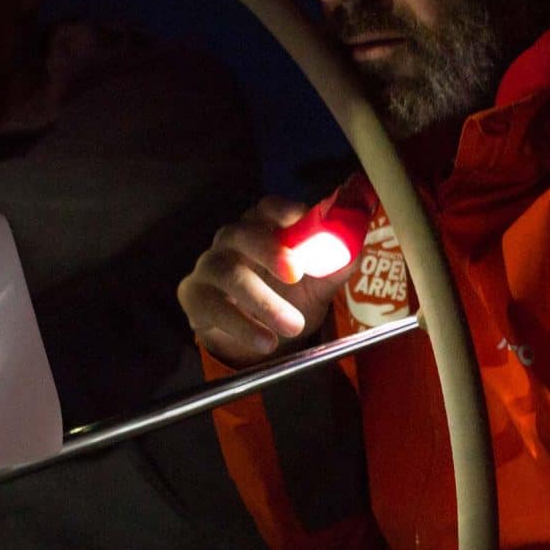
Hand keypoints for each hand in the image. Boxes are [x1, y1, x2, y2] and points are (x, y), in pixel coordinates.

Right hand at [177, 196, 355, 367]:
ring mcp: (209, 267)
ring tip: (292, 326)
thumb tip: (354, 250)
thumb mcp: (316, 284)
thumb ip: (335, 266)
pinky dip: (240, 325)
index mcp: (263, 227)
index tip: (302, 222)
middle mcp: (231, 241)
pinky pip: (213, 307)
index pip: (268, 208)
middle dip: (270, 251)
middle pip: (242, 234)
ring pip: (228, 274)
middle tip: (295, 274)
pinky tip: (264, 341)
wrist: (256, 336)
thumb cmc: (287, 297)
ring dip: (262, 301)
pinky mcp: (195, 296)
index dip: (284, 212)